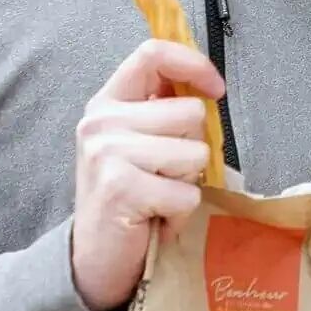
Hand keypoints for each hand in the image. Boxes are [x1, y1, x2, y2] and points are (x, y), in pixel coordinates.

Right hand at [71, 39, 220, 310]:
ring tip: (158, 195)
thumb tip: (208, 89)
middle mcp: (101, 122)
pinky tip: (155, 218)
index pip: (154, 54)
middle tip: (164, 174)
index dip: (195, 65)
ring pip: (195, 153)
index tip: (216, 90)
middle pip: (190, 112)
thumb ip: (163, 109)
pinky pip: (188, 193)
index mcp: (107, 102)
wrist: (94, 257)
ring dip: (186, 182)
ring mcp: (107, 154)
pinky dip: (181, 212)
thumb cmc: (129, 195)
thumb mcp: (138, 142)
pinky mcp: (121, 188)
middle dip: (192, 147)